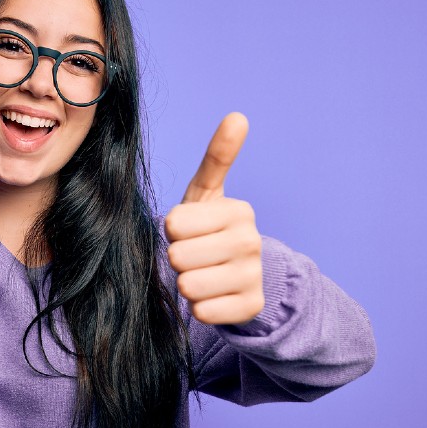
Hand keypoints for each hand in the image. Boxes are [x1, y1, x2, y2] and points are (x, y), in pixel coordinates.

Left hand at [165, 112, 263, 324]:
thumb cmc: (208, 229)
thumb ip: (218, 157)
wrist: (237, 276)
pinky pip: (203, 312)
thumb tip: (238, 115)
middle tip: (195, 255)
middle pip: (178, 257)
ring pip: (189, 286)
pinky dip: (200, 308)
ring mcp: (253, 276)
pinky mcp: (251, 307)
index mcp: (239, 210)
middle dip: (178, 259)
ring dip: (186, 284)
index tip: (189, 230)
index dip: (172, 230)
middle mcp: (251, 241)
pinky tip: (214, 296)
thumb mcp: (207, 194)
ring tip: (203, 274)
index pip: (173, 224)